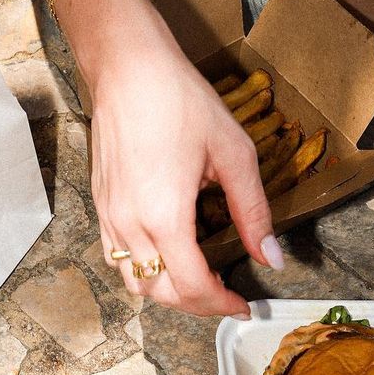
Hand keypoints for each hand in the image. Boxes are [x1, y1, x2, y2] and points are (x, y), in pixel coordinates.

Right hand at [87, 0, 281, 314]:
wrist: (127, 69)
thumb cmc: (179, 101)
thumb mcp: (233, 154)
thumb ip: (253, 213)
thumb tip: (272, 257)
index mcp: (165, 218)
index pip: (193, 287)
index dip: (221, 304)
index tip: (243, 305)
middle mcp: (131, 227)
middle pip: (162, 294)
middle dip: (197, 304)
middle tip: (225, 296)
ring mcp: (110, 219)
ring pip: (135, 283)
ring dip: (167, 292)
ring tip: (197, 280)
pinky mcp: (101, 208)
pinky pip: (118, 260)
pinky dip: (144, 271)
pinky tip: (166, 256)